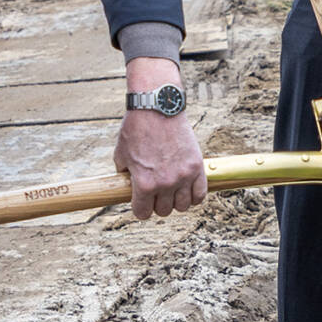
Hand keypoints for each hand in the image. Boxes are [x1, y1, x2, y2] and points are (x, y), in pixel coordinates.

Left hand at [117, 56, 204, 219]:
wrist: (158, 107)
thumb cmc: (136, 128)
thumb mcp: (121, 154)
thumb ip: (126, 175)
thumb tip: (128, 187)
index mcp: (144, 183)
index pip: (143, 213)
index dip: (140, 208)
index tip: (141, 201)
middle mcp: (165, 183)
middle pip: (164, 211)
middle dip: (158, 204)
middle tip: (156, 191)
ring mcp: (183, 176)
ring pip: (183, 206)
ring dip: (176, 201)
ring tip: (172, 190)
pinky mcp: (197, 167)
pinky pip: (200, 195)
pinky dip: (194, 196)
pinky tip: (187, 189)